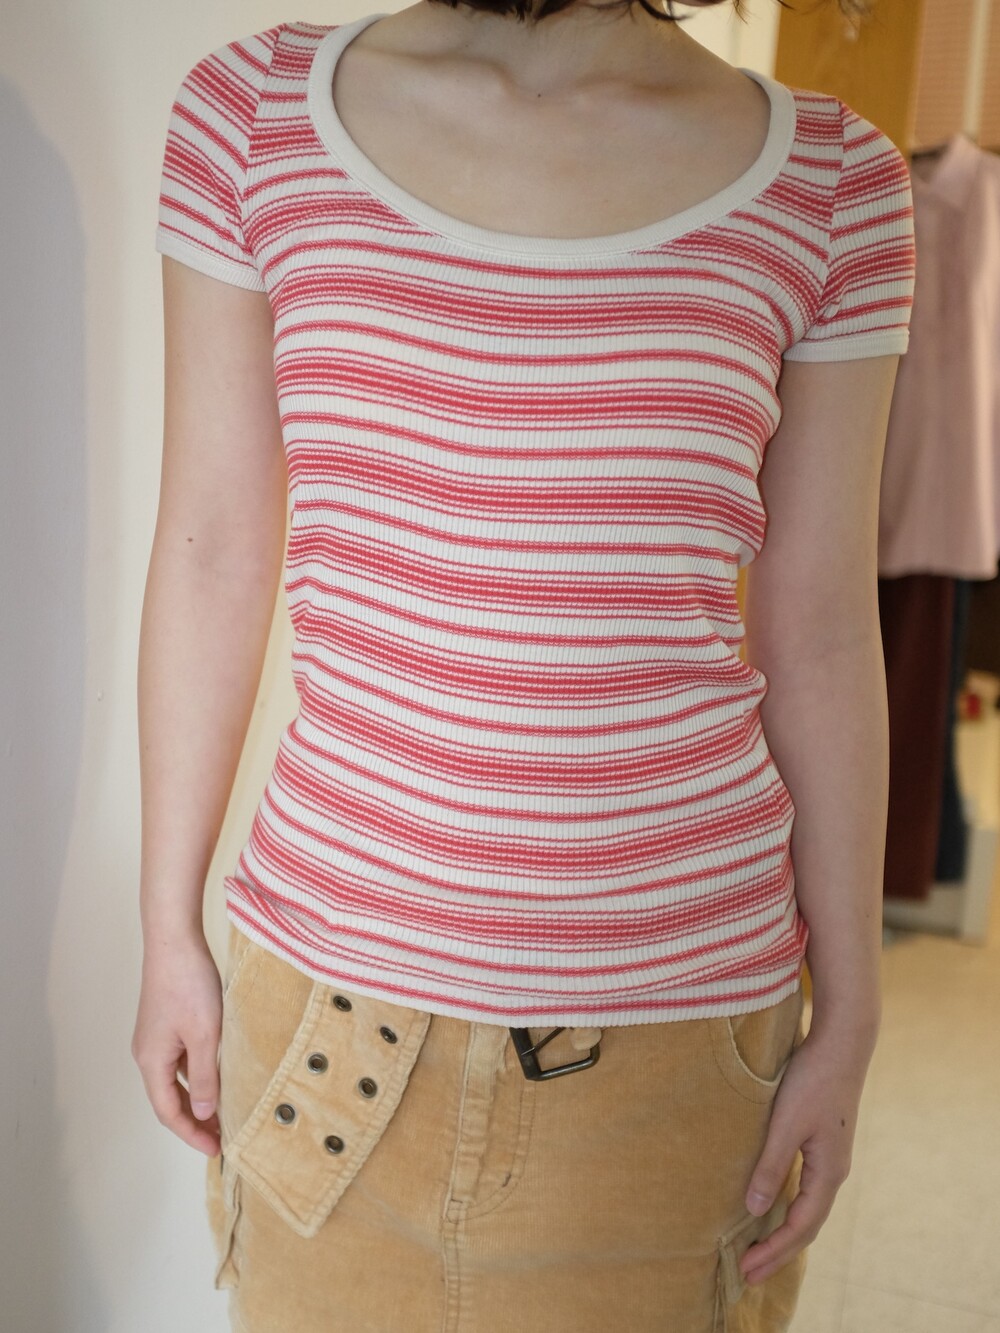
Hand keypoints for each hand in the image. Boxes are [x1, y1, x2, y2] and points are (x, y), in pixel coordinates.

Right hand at [131, 931, 223, 1156]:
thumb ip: (204, 1076)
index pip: (169, 1111)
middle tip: (223, 1138)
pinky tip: (218, 1076)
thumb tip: (202, 1113)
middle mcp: (148, 1053)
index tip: (216, 1150)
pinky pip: (180, 1060)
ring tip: (224, 1113)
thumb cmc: (188, 984)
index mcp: (152, 1061)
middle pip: (168, 1098)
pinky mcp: (166, 1022)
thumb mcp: (204, 1034)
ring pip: (174, 1080)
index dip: (191, 1134)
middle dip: (194, 1121)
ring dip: (196, 1098)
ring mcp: (155, 1037)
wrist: (174, 940)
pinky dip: (196, 1075)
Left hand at [738, 1022, 876, 1285]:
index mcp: (829, 1173)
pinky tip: (773, 1206)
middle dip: (778, 1251)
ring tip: (758, 1250)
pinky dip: (789, 1207)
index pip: (801, 1227)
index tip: (747, 1270)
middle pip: (807, 1225)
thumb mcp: (785, 1123)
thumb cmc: (812, 1080)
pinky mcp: (823, 1142)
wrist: (842, 1043)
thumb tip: (755, 1209)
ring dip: (783, 1232)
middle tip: (749, 1274)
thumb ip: (771, 1165)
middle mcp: (834, 1171)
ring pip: (808, 1208)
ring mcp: (831, 1157)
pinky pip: (806, 1189)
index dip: (774, 1251)